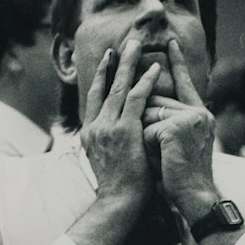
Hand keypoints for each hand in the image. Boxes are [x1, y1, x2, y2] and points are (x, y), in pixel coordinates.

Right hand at [81, 40, 159, 207]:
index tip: (108, 58)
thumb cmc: (119, 187)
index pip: (95, 97)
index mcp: (89, 133)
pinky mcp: (124, 131)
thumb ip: (109, 142)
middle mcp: (95, 126)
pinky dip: (146, 81)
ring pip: (119, 87)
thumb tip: (118, 134)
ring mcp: (108, 127)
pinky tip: (156, 68)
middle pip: (104, 86)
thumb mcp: (106, 160)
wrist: (118, 203)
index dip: (102, 76)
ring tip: (138, 44)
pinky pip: (136, 99)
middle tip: (125, 42)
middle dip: (115, 62)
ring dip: (129, 63)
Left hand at [142, 39, 217, 221]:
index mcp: (200, 114)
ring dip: (145, 136)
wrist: (194, 198)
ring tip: (162, 158)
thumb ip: (166, 121)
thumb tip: (144, 101)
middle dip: (147, 124)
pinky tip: (161, 160)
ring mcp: (190, 119)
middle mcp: (199, 113)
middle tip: (161, 150)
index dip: (177, 62)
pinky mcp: (177, 128)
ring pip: (149, 114)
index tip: (170, 41)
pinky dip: (147, 145)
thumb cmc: (180, 177)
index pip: (185, 82)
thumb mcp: (175, 143)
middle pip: (156, 102)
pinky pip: (147, 128)